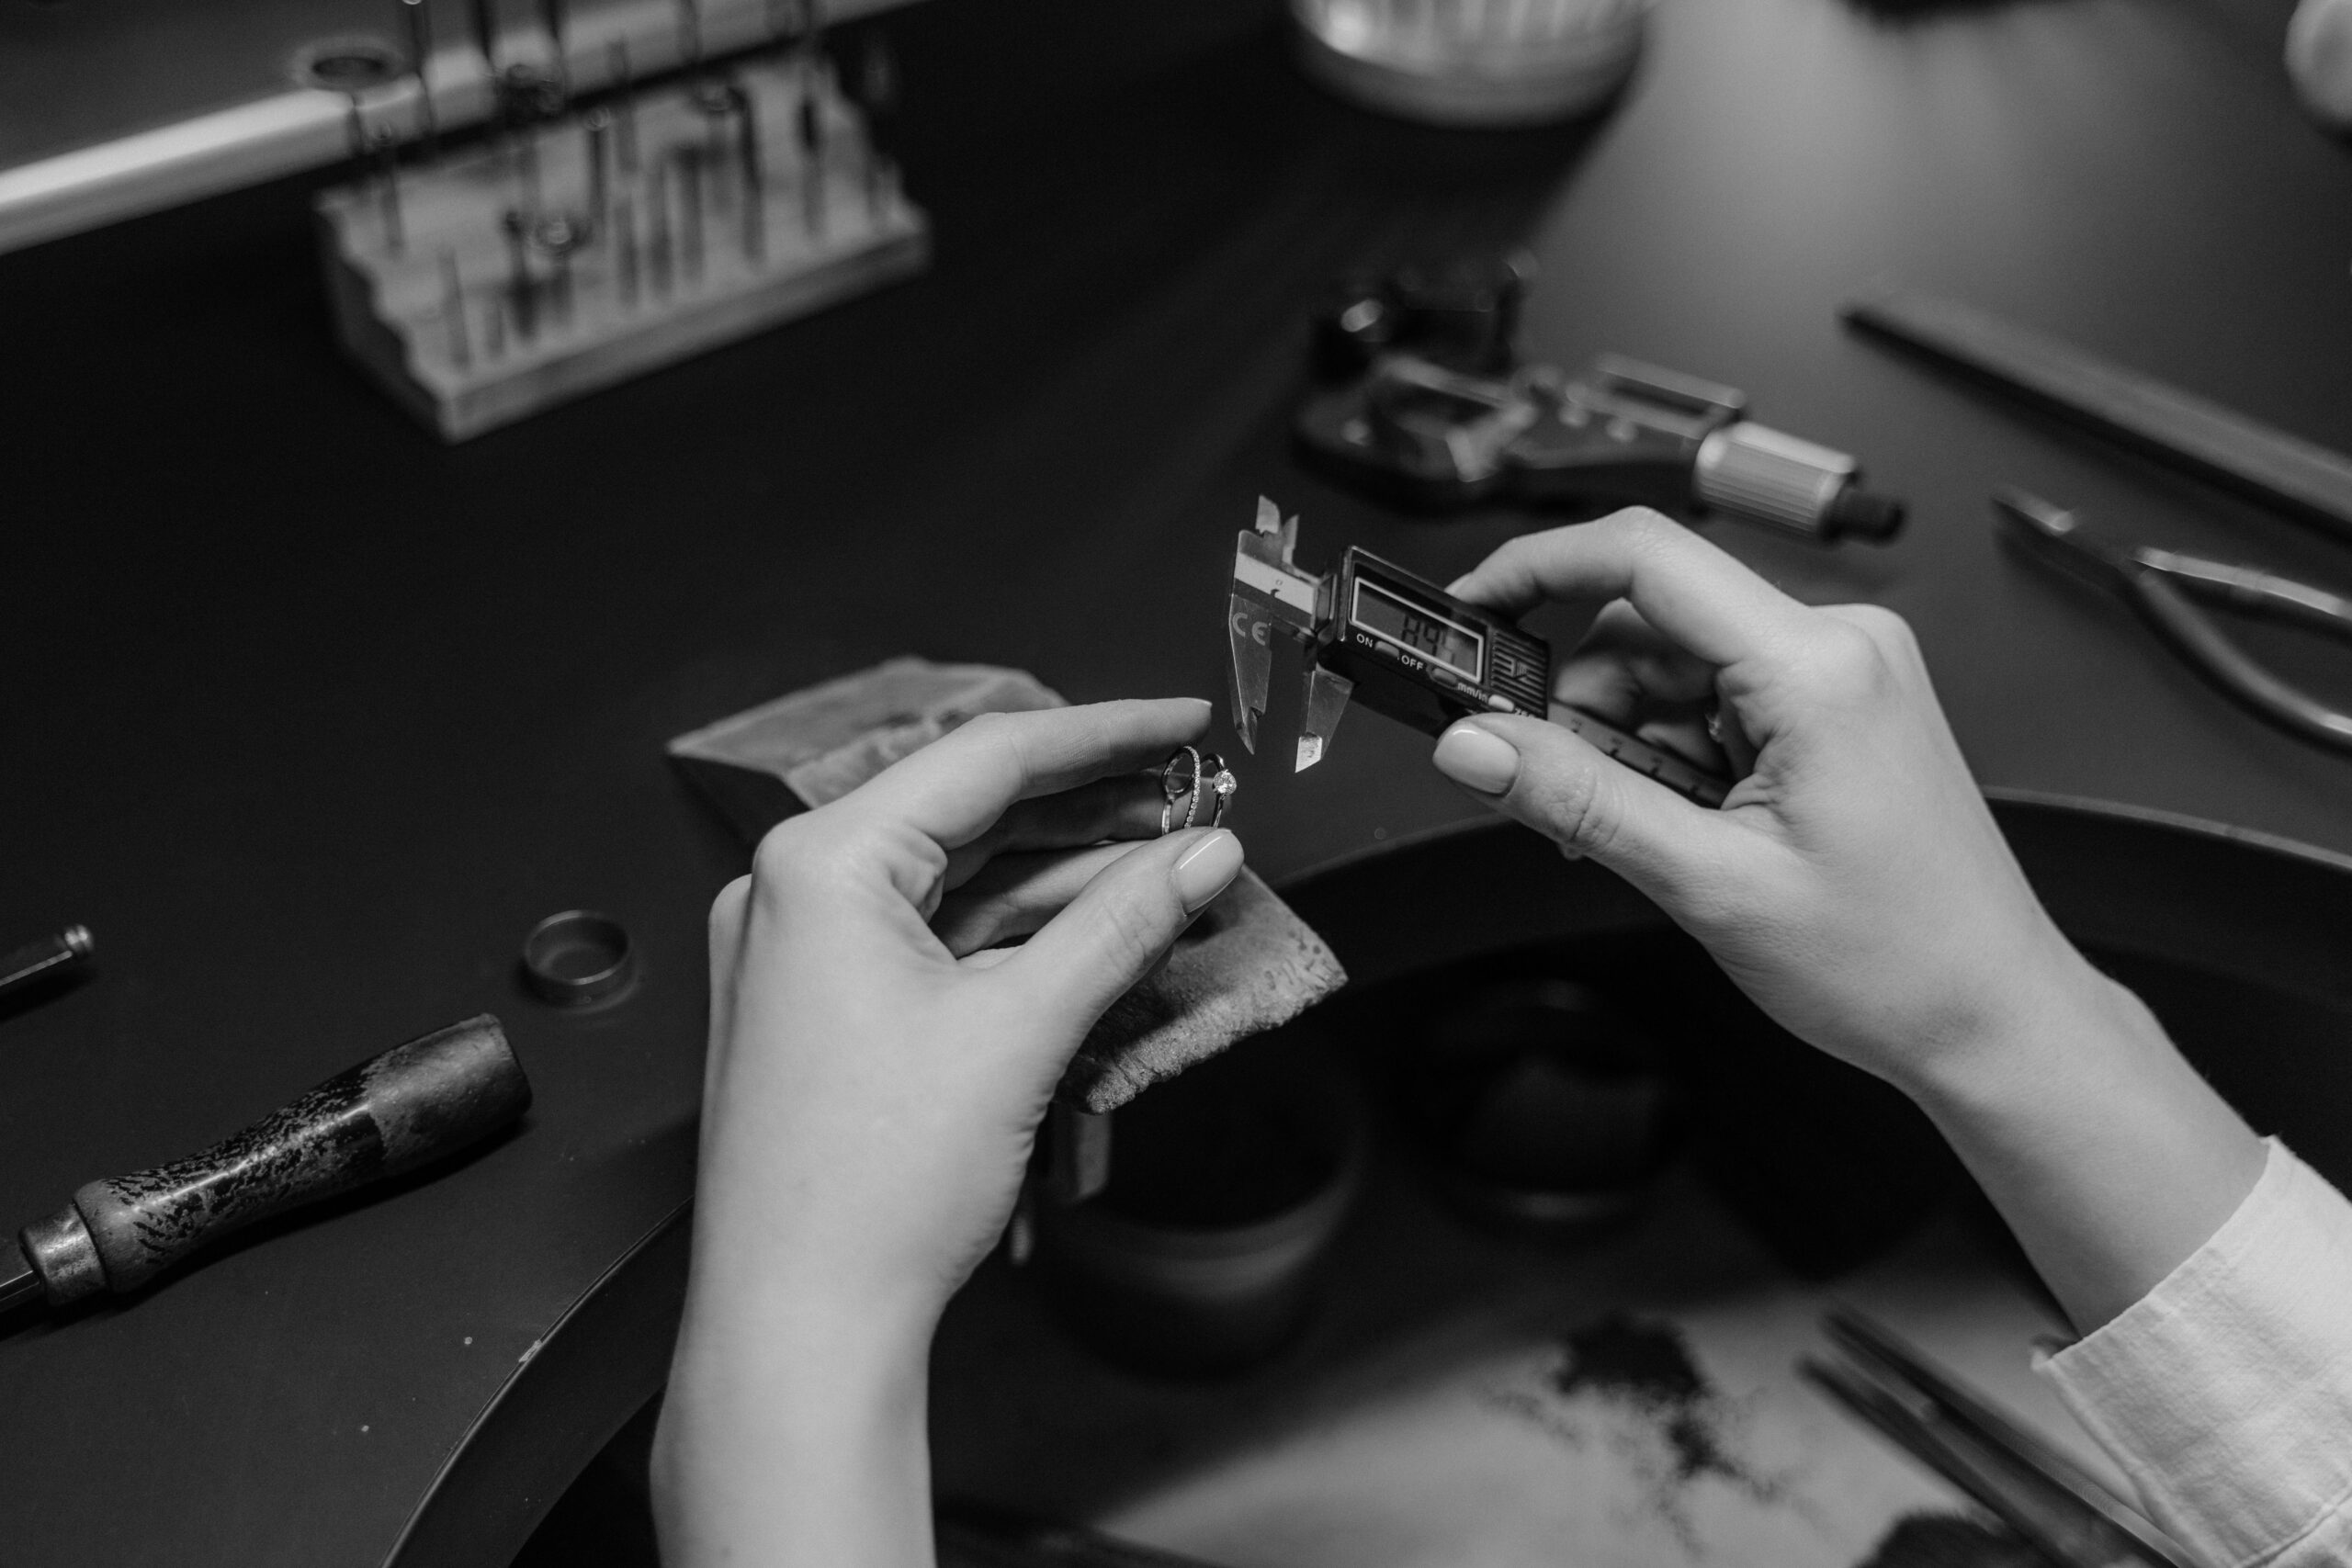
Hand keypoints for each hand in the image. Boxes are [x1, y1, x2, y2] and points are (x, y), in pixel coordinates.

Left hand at [696, 696, 1243, 1321]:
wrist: (800, 1327)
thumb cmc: (865, 1190)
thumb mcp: (1021, 1031)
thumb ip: (1123, 923)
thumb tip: (1203, 854)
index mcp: (819, 863)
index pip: (984, 756)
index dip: (1103, 733)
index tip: (1183, 723)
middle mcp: (796, 891)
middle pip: (972, 811)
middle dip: (1092, 808)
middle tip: (1194, 801)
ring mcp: (807, 951)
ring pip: (961, 878)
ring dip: (1066, 873)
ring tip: (1170, 866)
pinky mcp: (829, 1006)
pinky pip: (939, 938)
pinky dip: (1021, 933)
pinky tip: (1101, 927)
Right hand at [1426, 512, 2260, 1332]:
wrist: (1991, 1017)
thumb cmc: (1898, 962)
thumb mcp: (1708, 884)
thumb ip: (1578, 801)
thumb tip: (1474, 745)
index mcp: (1817, 665)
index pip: (1644, 555)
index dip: (1536, 568)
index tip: (1468, 609)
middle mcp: (1837, 644)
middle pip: (1647, 622)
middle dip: (1581, 703)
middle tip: (1550, 792)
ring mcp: (1841, 672)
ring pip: (1671, 664)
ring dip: (1624, 741)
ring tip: (1632, 835)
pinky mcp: (1834, 705)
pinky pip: (1713, 697)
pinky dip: (1668, 755)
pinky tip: (1670, 825)